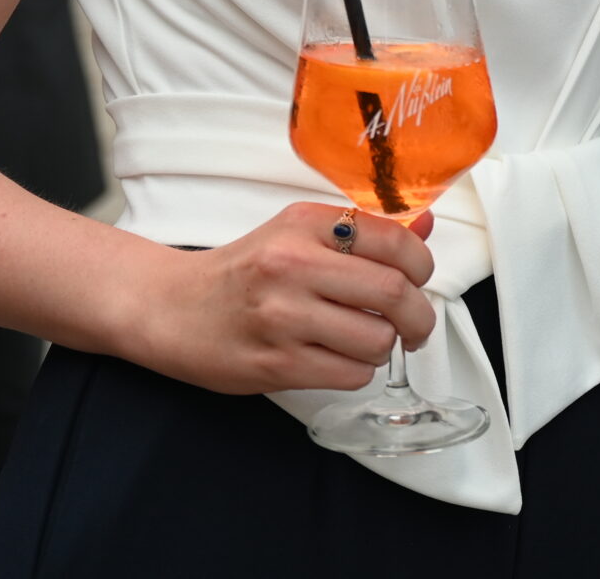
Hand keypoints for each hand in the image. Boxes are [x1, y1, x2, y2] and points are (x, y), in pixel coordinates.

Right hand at [127, 203, 439, 395]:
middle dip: (419, 315)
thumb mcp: (297, 234)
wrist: (173, 309)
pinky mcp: (277, 364)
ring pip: (377, 340)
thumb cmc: (244, 271)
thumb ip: (363, 230)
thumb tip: (426, 224)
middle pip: (393, 292)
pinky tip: (340, 358)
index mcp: (304, 224)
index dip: (422, 264)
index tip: (419, 278)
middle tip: (415, 324)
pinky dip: (359, 370)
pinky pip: (351, 375)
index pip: (394, 239)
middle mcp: (293, 265)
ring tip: (366, 340)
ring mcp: (283, 317)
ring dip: (385, 347)